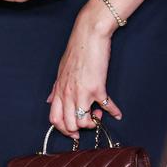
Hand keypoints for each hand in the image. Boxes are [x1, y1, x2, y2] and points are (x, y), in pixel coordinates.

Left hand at [46, 0, 122, 138]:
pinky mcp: (97, 87)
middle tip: (88, 122)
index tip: (73, 132)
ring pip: (83, 122)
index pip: (54, 119)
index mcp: (59, 90)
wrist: (89, 34)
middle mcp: (68, 94)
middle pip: (69, 125)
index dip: (64, 130)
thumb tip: (49, 100)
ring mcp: (82, 92)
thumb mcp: (61, 70)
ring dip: (93, 122)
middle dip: (80, 129)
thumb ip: (55, 88)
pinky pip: (106, 107)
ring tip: (99, 114)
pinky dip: (113, 112)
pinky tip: (117, 113)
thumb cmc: (76, 49)